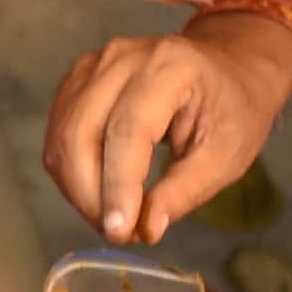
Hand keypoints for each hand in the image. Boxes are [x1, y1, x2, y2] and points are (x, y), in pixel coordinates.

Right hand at [41, 6, 291, 241]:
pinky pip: (58, 134)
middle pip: (82, 133)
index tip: (119, 231)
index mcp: (170, 67)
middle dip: (90, 195)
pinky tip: (98, 191)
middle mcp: (122, 58)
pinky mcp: (76, 80)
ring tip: (113, 216)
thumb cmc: (233, 111)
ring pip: (62, 138)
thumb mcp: (227, 156)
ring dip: (77, 189)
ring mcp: (93, 66)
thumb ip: (185, 191)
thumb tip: (146, 228)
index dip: (118, 185)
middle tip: (119, 233)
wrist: (227, 69)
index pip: (128, 130)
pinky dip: (70, 173)